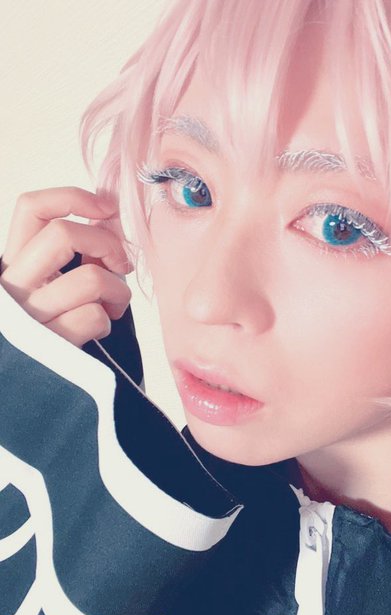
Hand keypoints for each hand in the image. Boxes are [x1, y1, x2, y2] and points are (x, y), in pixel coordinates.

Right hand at [0, 187, 133, 347]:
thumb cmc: (54, 322)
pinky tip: (100, 327)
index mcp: (12, 262)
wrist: (30, 383)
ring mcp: (30, 316)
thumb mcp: (51, 283)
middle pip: (64, 234)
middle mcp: (13, 285)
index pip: (31, 208)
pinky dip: (108, 321)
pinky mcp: (50, 345)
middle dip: (107, 244)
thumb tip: (108, 222)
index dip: (73, 198)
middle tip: (120, 264)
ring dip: (118, 291)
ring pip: (91, 278)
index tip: (106, 208)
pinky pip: (95, 317)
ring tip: (114, 304)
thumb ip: (74, 253)